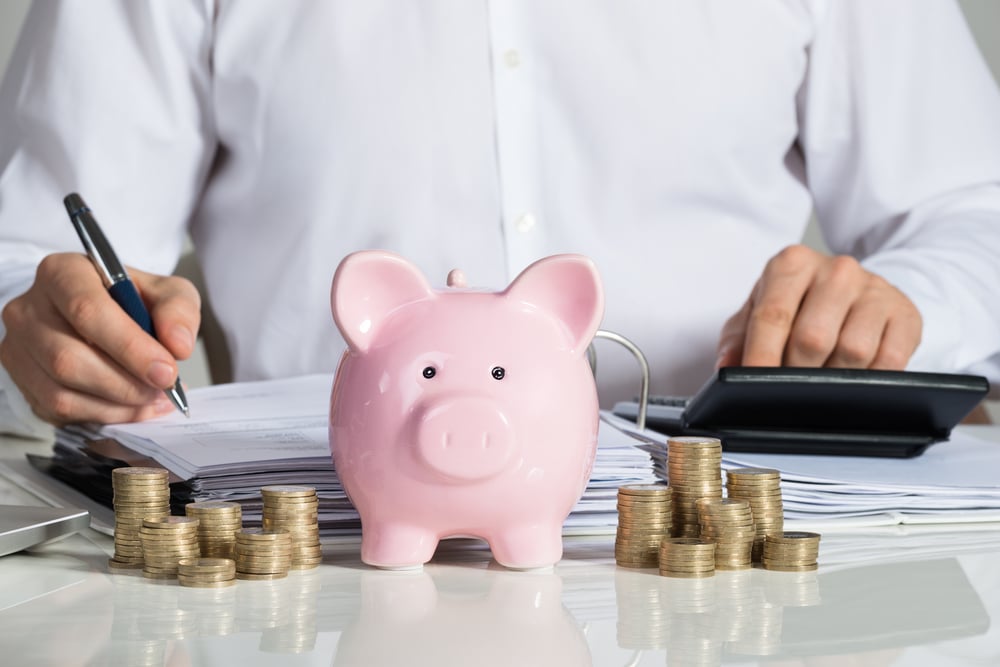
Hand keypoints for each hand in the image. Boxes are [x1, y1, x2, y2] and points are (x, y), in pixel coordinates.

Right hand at [0, 252, 200, 424]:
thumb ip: (178, 311)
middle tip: (164, 388)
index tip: (166, 371)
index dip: (129, 347)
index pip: (87, 311)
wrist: (105, 314)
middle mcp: (29, 309)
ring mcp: (18, 348)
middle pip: (68, 358)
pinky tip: (134, 406)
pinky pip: (59, 411)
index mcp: (62, 273)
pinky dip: (105, 415)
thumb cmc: (132, 300)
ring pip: (61, 391)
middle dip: (126, 383)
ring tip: (153, 397)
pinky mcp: (22, 381)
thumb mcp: (167, 291)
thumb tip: (178, 346)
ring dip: (117, 404)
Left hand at [716, 245, 921, 369]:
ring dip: (833, 378)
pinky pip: (889, 361)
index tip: (751, 385)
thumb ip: (738, 338)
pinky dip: (869, 380)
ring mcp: (875, 289)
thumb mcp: (760, 312)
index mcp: (793, 264)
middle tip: (789, 389)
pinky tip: (855, 379)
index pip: (772, 315)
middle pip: (812, 338)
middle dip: (795, 373)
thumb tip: (727, 366)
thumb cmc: (800, 305)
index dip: (760, 356)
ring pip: (852, 351)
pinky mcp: (905, 314)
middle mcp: (837, 270)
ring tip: (821, 380)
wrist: (858, 290)